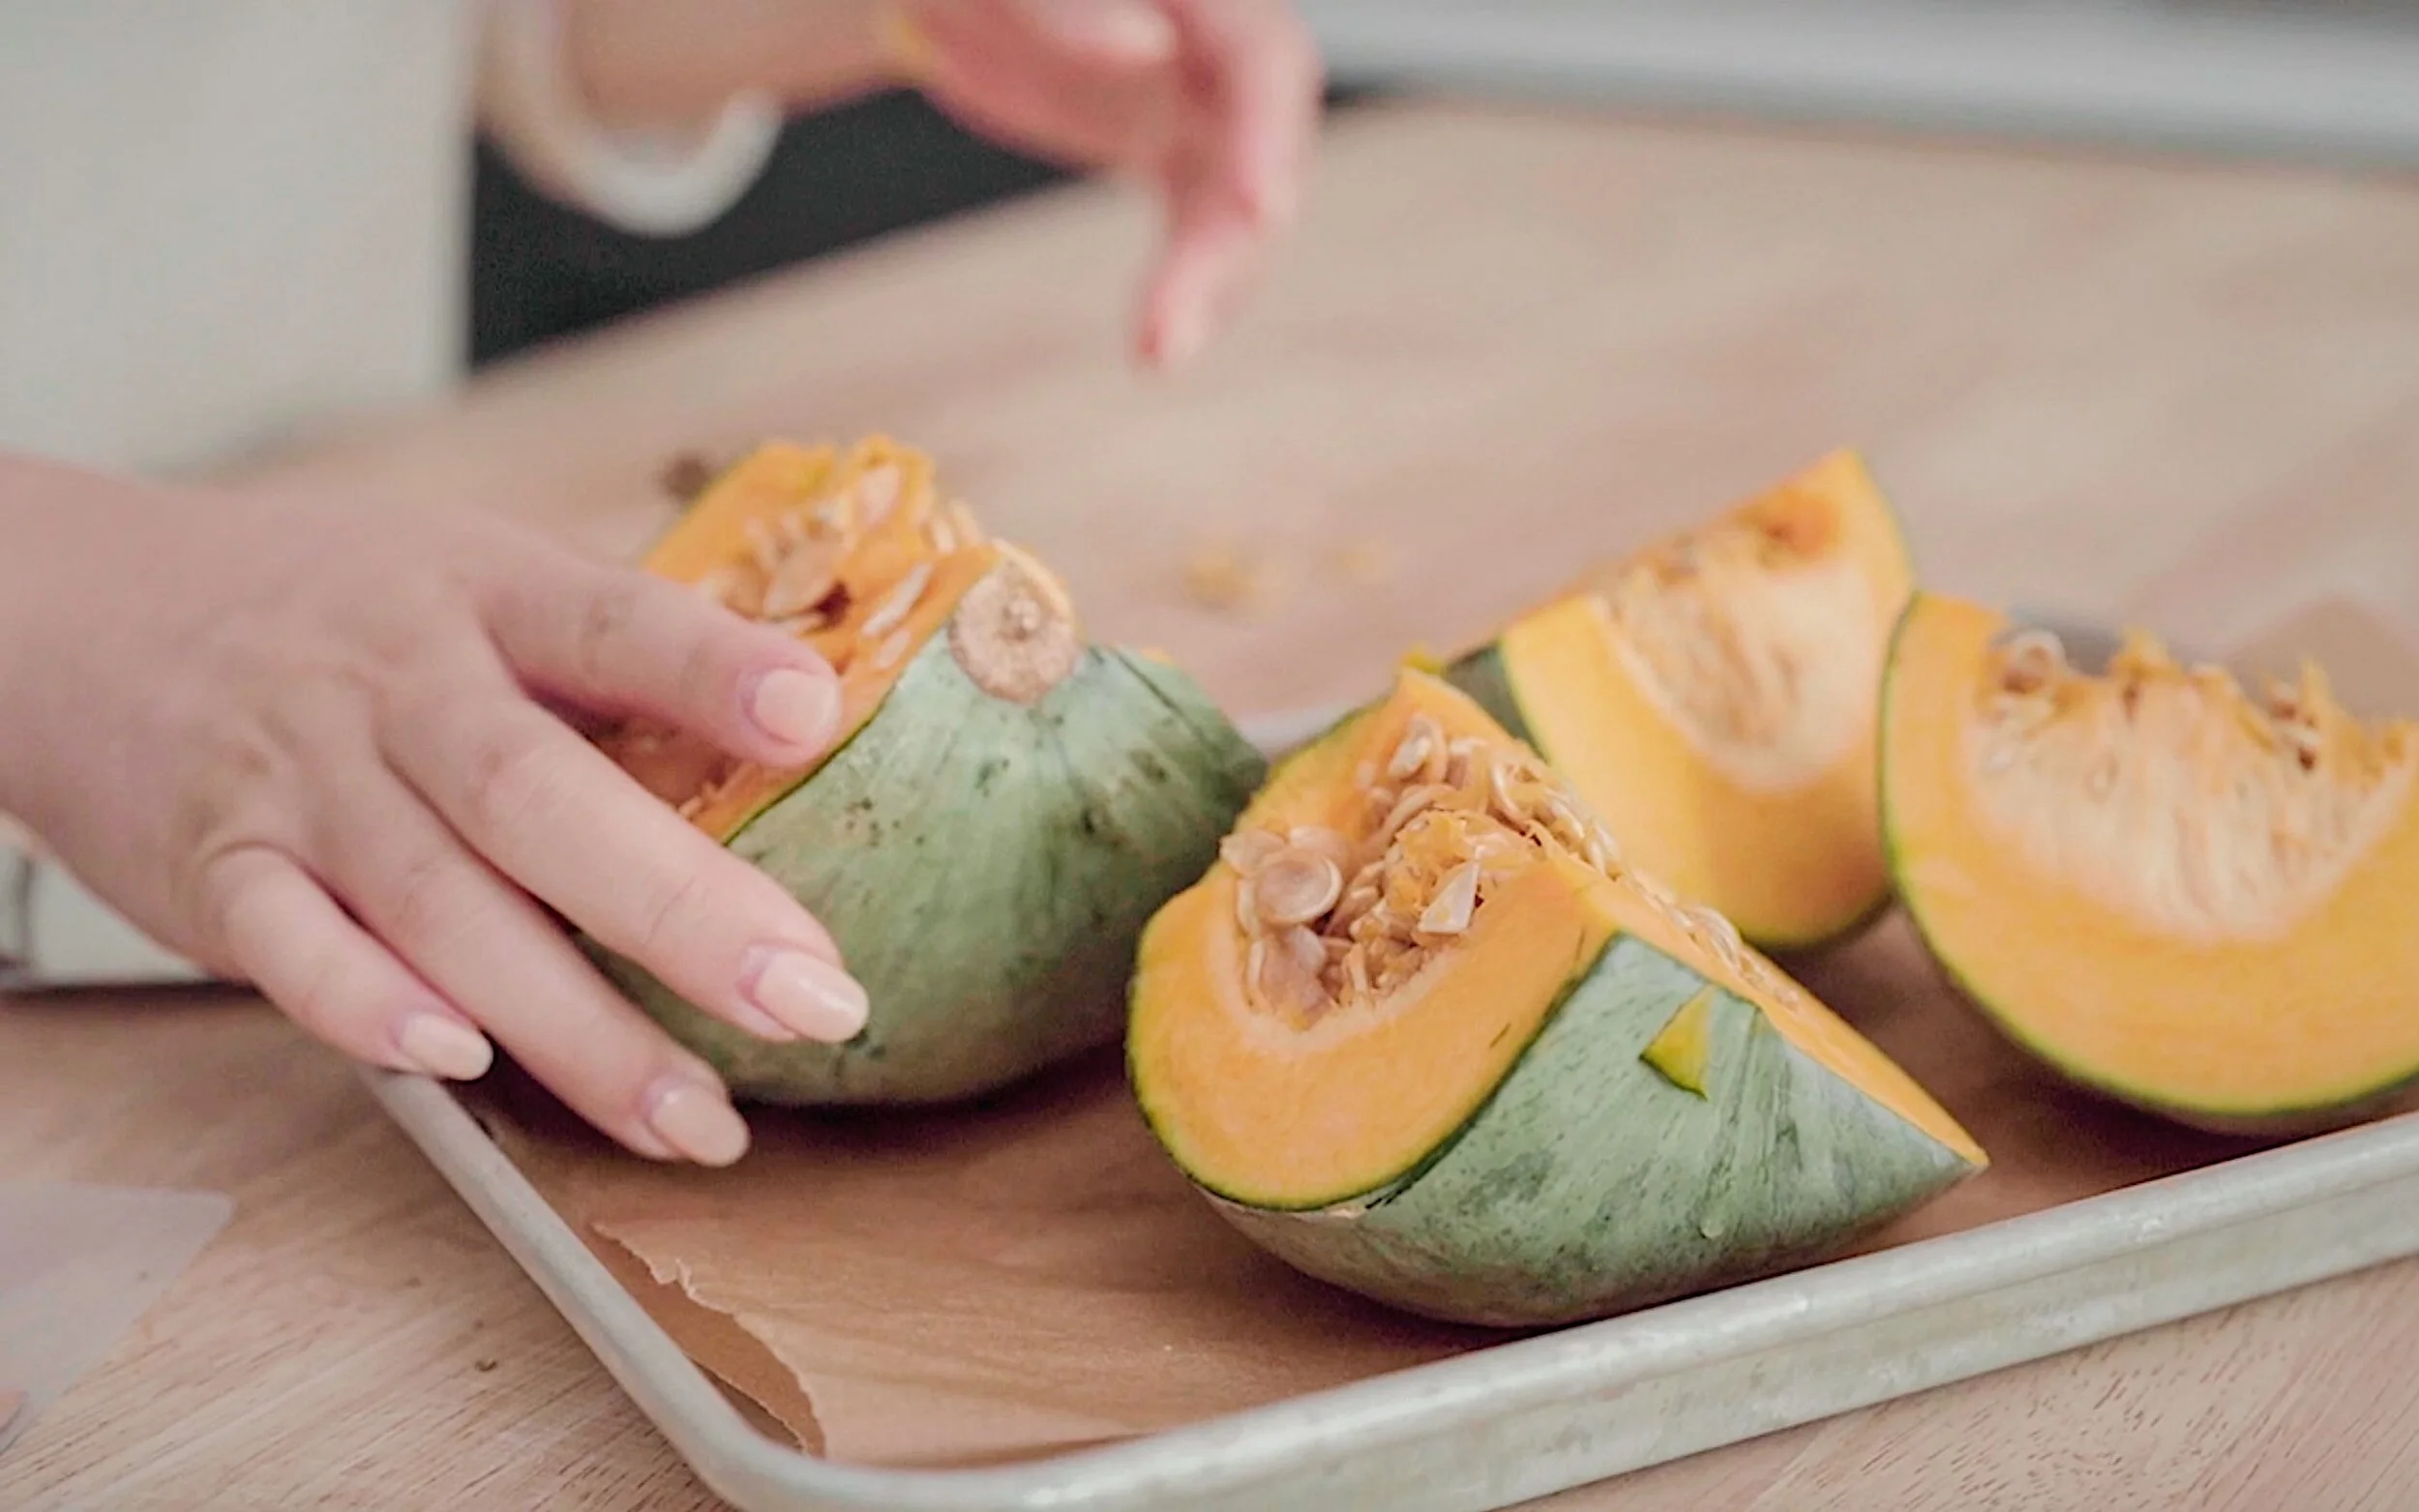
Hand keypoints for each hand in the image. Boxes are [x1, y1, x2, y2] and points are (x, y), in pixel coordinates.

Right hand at [0, 456, 869, 1164]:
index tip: (811, 718)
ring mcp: (301, 780)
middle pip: (541, 799)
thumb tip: (818, 731)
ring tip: (698, 1117)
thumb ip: (621, 658)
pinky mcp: (216, 869)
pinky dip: (367, 1004)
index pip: (610, 622)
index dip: (711, 670)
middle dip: (685, 912)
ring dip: (578, 1030)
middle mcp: (396, 684)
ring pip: (444, 908)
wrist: (91, 615)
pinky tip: (461, 1064)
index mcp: (487, 592)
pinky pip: (288, 945)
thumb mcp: (482, 578)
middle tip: (815, 1001)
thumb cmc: (346, 613)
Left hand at [884, 0, 1323, 366]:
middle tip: (1181, 324)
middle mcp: (1222, 50)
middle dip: (1229, 244)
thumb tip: (1142, 44)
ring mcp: (1204, 107)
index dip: (1269, 137)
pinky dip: (1182, 289)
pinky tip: (1155, 348)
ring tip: (1159, 356)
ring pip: (1234, 209)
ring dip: (1206, 288)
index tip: (1263, 208)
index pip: (1263, 61)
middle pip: (1261, 154)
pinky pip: (1200, 231)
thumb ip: (1072, 6)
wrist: (950, 3)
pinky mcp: (1176, 155)